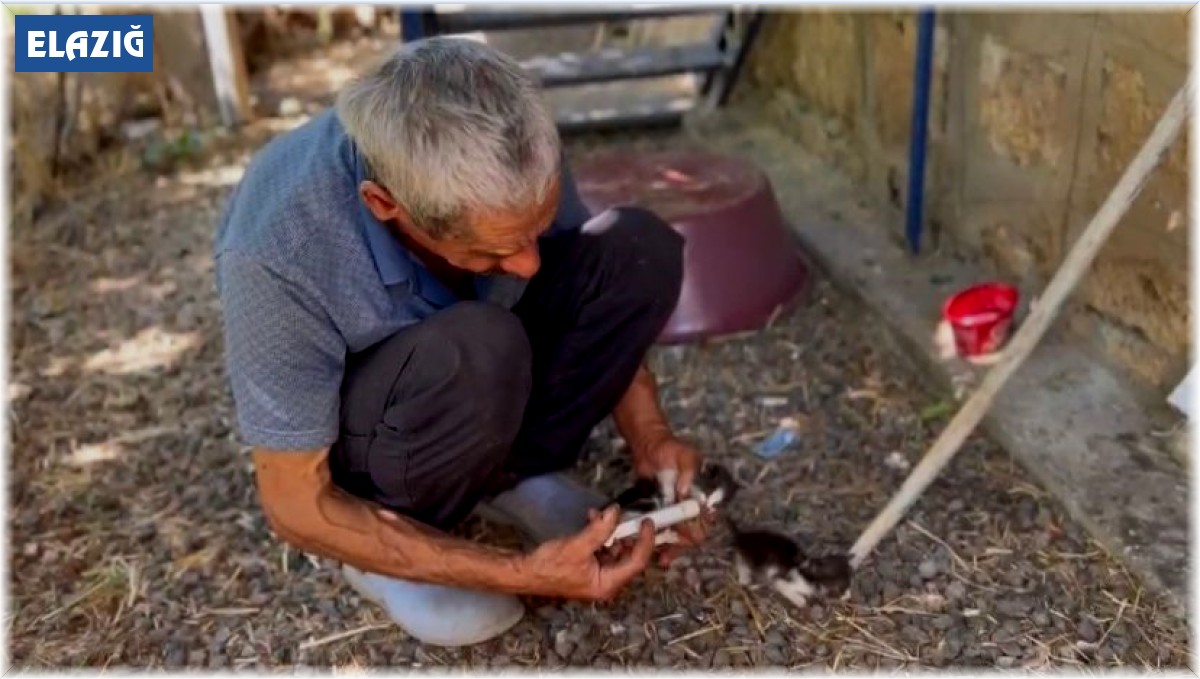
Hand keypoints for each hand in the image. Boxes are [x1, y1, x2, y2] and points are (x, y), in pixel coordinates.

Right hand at [521, 505, 654, 600]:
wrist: (526, 572)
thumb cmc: (549, 566)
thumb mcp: (578, 545)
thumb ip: (600, 529)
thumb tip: (616, 512)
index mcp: (607, 584)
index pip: (637, 562)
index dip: (645, 541)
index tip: (647, 523)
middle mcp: (606, 583)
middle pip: (628, 556)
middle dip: (626, 534)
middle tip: (626, 516)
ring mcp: (598, 576)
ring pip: (615, 550)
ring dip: (610, 532)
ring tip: (599, 516)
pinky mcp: (590, 568)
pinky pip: (603, 550)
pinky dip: (600, 536)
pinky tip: (592, 521)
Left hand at [631, 436, 711, 565]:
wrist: (647, 445)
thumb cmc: (670, 449)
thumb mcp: (685, 456)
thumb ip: (689, 472)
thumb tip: (685, 493)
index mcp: (703, 496)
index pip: (705, 520)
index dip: (697, 531)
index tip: (688, 539)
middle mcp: (689, 507)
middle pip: (690, 533)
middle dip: (680, 546)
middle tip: (667, 556)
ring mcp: (673, 511)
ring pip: (674, 536)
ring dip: (668, 548)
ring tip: (659, 559)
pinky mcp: (657, 512)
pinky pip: (658, 530)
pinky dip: (655, 540)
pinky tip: (647, 550)